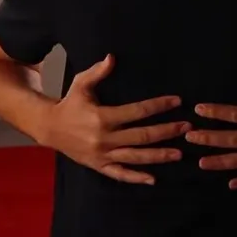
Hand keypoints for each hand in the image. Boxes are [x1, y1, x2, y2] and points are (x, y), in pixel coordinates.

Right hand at [41, 54, 190, 184]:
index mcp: (102, 117)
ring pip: (136, 157)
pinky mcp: (99, 166)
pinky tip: (153, 179)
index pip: (137, 112)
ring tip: (179, 153)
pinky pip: (120, 174)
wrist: (49, 128)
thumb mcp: (80, 84)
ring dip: (159, 156)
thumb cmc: (69, 103)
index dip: (158, 106)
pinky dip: (136, 177)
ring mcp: (103, 155)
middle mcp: (104, 138)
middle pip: (142, 136)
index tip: (176, 101)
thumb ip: (97, 72)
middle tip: (187, 127)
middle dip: (166, 131)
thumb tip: (112, 57)